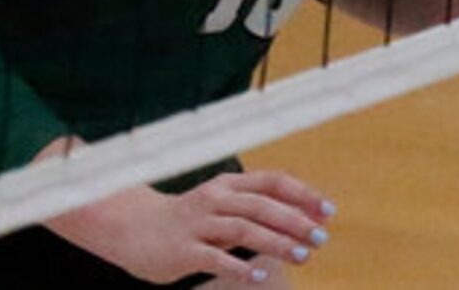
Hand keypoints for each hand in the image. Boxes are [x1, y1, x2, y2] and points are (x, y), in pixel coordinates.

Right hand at [47, 169, 333, 282]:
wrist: (129, 228)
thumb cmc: (188, 219)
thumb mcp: (221, 206)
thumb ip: (257, 209)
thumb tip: (307, 218)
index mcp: (228, 184)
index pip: (273, 182)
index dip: (302, 195)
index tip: (328, 211)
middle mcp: (214, 200)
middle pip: (262, 206)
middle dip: (295, 222)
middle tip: (321, 239)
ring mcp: (196, 224)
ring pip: (243, 229)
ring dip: (276, 243)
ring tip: (302, 256)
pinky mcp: (181, 251)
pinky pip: (215, 258)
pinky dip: (240, 267)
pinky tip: (260, 277)